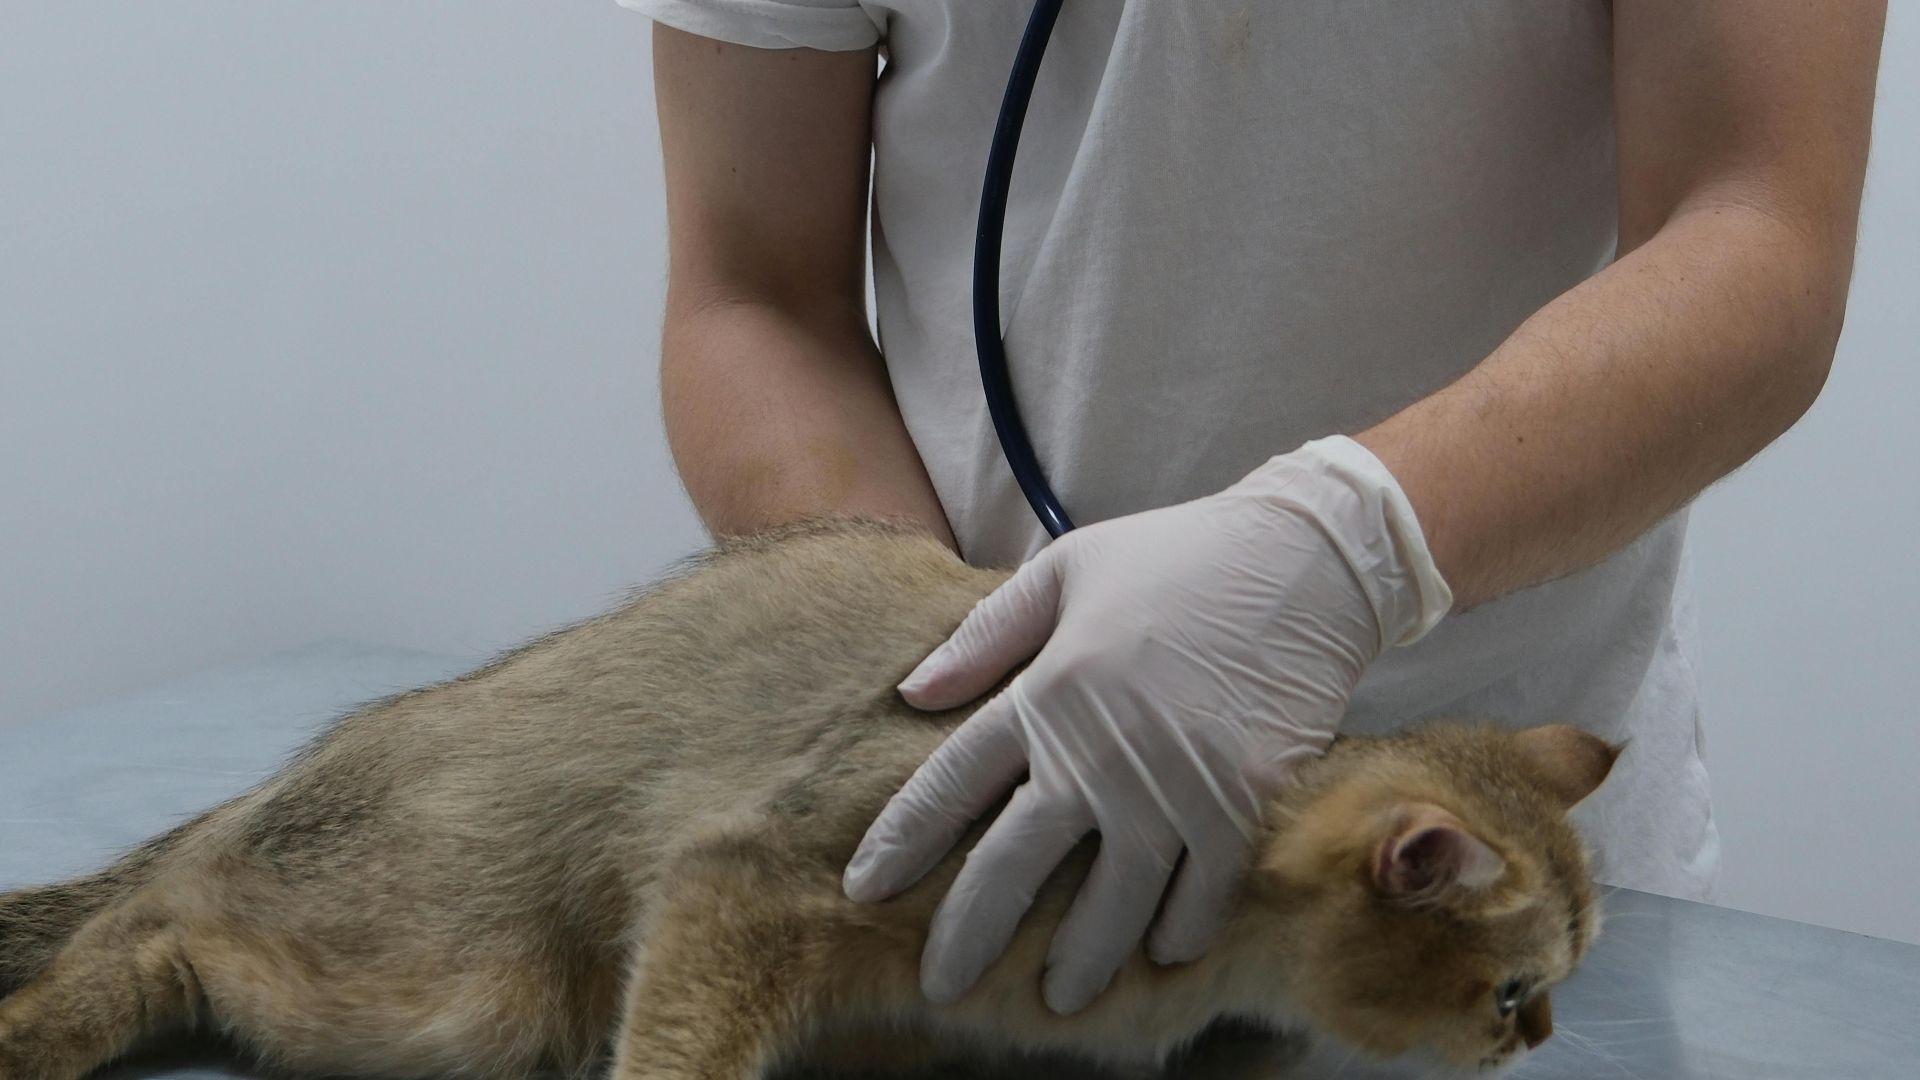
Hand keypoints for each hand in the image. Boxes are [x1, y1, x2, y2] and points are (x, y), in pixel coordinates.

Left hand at [841, 436, 1451, 1013]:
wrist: (1308, 559)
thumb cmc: (1179, 556)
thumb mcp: (1067, 568)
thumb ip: (988, 634)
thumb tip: (914, 691)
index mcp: (1046, 689)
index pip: (952, 783)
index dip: (904, 842)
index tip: (864, 889)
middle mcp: (1099, 749)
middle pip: (1015, 863)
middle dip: (971, 932)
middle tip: (943, 988)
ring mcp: (1173, 783)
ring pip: (1112, 899)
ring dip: (1083, 957)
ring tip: (1060, 998)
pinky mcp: (1243, 800)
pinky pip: (1203, 890)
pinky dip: (1181, 927)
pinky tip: (1161, 952)